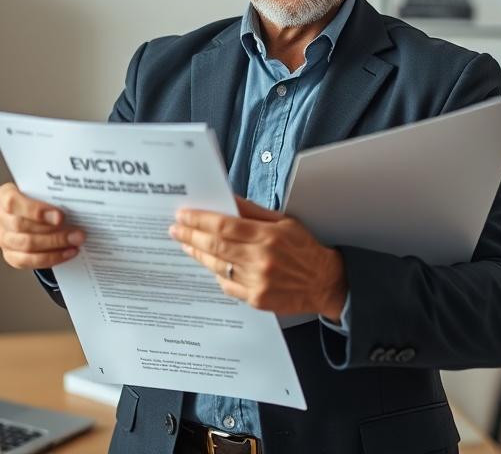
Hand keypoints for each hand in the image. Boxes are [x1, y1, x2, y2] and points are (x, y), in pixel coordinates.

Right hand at [0, 182, 83, 268]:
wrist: (36, 214)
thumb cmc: (40, 199)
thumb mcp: (43, 191)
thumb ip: (51, 196)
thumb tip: (74, 204)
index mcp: (4, 195)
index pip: (13, 202)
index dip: (36, 210)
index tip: (59, 216)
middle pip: (21, 226)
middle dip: (53, 232)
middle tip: (77, 233)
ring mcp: (2, 237)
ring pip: (25, 245)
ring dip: (54, 245)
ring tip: (75, 242)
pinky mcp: (9, 255)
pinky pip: (27, 261)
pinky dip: (50, 258)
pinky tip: (67, 253)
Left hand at [169, 196, 347, 319]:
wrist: (325, 282)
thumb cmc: (304, 248)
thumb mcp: (284, 222)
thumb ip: (253, 211)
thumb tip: (229, 199)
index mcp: (267, 236)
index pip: (224, 225)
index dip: (199, 220)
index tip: (183, 215)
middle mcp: (260, 259)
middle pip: (215, 245)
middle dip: (191, 236)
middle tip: (176, 229)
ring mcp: (257, 282)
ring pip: (217, 266)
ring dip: (198, 254)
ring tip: (187, 245)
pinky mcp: (256, 300)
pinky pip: (227, 286)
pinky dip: (217, 273)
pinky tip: (211, 264)